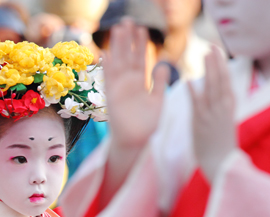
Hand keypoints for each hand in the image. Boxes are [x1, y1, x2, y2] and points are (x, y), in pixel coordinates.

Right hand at [104, 18, 168, 150]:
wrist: (137, 142)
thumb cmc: (147, 126)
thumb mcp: (158, 101)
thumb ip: (160, 84)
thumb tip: (165, 67)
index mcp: (140, 84)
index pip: (140, 60)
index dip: (140, 45)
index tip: (142, 29)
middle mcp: (128, 84)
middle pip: (127, 57)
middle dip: (127, 40)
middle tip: (127, 21)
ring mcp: (119, 89)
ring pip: (118, 63)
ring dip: (117, 47)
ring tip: (118, 28)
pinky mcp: (113, 96)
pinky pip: (108, 78)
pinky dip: (106, 66)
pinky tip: (105, 52)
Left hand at [188, 46, 236, 182]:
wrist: (221, 163)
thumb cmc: (220, 145)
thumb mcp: (223, 122)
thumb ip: (218, 108)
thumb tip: (215, 96)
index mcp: (229, 107)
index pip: (225, 82)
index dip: (221, 66)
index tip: (217, 53)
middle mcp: (222, 108)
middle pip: (220, 79)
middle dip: (216, 62)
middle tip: (212, 45)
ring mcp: (212, 114)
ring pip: (212, 87)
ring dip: (208, 70)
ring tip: (205, 54)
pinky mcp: (201, 123)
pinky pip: (197, 104)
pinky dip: (193, 91)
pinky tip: (189, 79)